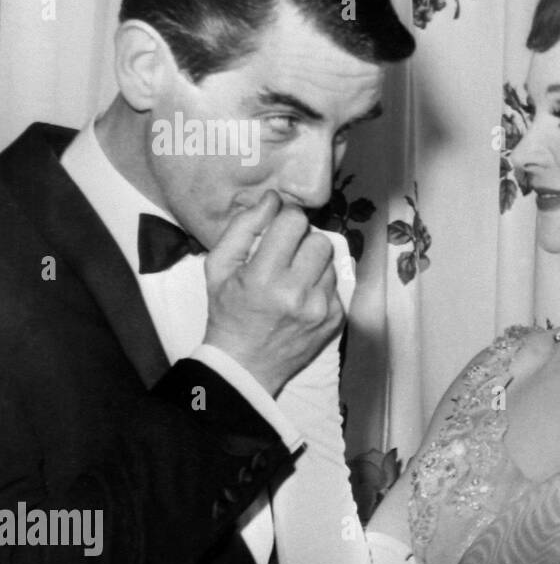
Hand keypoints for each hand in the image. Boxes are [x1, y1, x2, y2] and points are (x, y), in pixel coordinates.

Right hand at [203, 191, 342, 396]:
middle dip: (302, 241)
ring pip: (330, 261)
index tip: (278, 229)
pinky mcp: (336, 320)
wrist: (244, 365)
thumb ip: (243, 227)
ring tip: (292, 278)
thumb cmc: (227, 312)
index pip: (294, 222)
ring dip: (313, 263)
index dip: (286, 220)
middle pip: (319, 240)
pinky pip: (335, 285)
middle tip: (285, 255)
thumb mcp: (218, 267)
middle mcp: (298, 293)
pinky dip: (320, 286)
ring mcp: (321, 309)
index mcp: (265, 277)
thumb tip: (273, 198)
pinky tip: (301, 297)